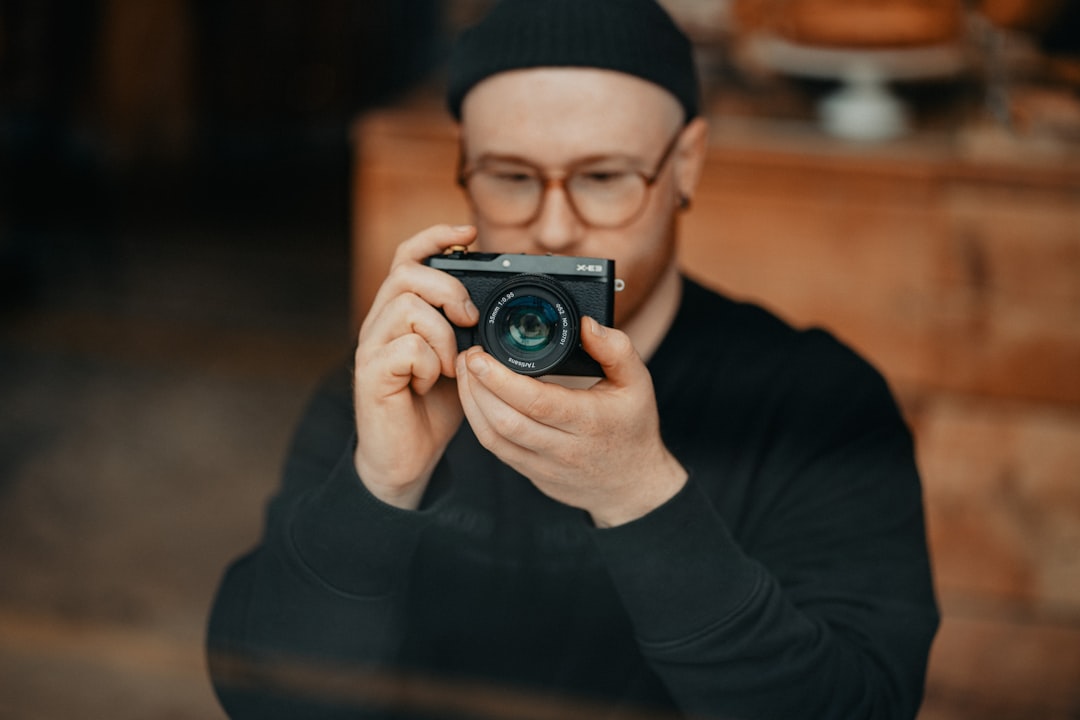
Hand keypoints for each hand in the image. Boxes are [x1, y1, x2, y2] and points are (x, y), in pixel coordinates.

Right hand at [353, 224, 478, 508]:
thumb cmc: (434, 406)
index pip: (409, 255)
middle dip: (449, 290)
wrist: (406, 457)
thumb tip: (499, 304)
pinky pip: (406, 349)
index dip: (436, 236)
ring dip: (443, 335)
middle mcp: (380, 321)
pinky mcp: (370, 374)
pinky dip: (430, 365)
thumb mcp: (461, 358)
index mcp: (402, 310)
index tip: (469, 232)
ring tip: (451, 365)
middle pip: (407, 272)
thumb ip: (469, 330)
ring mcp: (372, 346)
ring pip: (408, 307)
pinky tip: (432, 384)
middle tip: (470, 320)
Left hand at [455, 316, 687, 526]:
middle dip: (476, 386)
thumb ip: (615, 349)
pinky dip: (478, 420)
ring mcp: (543, 465)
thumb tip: (585, 323)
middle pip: (505, 421)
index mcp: (589, 421)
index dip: (500, 379)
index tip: (480, 355)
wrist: (630, 486)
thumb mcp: (638, 383)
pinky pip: (495, 449)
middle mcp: (563, 447)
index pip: (537, 401)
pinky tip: (474, 397)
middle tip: (467, 356)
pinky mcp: (530, 472)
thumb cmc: (632, 429)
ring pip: (493, 437)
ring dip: (471, 403)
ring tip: (465, 372)